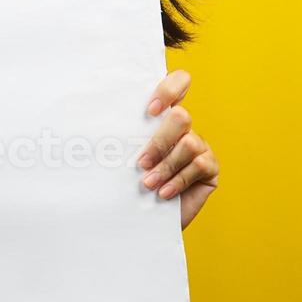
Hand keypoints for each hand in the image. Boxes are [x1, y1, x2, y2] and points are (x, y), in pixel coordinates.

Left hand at [135, 69, 218, 229]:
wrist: (145, 219)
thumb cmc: (131, 184)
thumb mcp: (124, 157)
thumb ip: (122, 137)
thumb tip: (91, 122)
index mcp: (164, 116)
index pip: (179, 82)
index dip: (169, 89)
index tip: (149, 111)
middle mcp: (185, 127)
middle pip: (181, 116)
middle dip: (159, 141)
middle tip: (141, 163)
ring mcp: (201, 146)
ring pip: (189, 142)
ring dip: (165, 166)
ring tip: (148, 184)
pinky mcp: (210, 167)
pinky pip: (198, 165)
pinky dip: (177, 180)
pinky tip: (163, 193)